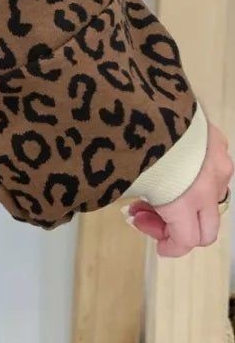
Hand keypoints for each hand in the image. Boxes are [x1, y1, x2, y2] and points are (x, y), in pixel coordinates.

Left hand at [125, 119, 233, 258]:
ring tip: (153, 185)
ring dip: (187, 202)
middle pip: (207, 229)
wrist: (142, 95)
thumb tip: (134, 208)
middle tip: (147, 214)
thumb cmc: (127, 140)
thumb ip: (137, 201)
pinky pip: (212, 168)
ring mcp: (218, 162)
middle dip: (178, 229)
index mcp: (185, 200)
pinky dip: (194, 176)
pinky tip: (170, 163)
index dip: (172, 247)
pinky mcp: (217, 140)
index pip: (189, 240)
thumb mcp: (124, 179)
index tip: (158, 247)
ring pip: (210, 198)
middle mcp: (209, 185)